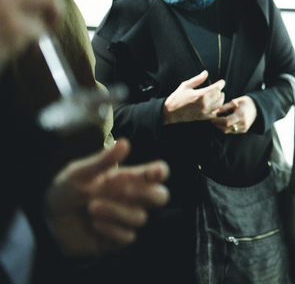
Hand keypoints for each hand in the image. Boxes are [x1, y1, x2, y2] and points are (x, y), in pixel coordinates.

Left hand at [45, 138, 169, 256]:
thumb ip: (102, 161)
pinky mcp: (115, 240)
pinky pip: (127, 237)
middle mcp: (130, 199)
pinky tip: (94, 225)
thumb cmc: (64, 192)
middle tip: (126, 190)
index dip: (161, 172)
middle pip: (160, 197)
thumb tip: (125, 142)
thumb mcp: (78, 173)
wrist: (46, 222)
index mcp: (126, 179)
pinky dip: (111, 230)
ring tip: (92, 208)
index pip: (155, 174)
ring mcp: (124, 219)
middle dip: (149, 194)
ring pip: (140, 218)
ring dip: (117, 212)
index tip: (155, 172)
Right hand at [162, 70, 224, 124]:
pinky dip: (217, 110)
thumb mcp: (185, 85)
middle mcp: (204, 103)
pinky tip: (215, 106)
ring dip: (220, 100)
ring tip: (219, 96)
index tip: (222, 82)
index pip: (217, 88)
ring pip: (219, 105)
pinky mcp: (203, 118)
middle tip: (219, 88)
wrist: (169, 112)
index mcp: (200, 94)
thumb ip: (197, 79)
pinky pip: (215, 114)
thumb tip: (206, 73)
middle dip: (220, 91)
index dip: (221, 84)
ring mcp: (204, 112)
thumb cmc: (176, 98)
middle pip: (219, 96)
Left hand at [210, 95, 257, 134]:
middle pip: (226, 128)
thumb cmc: (244, 103)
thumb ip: (224, 107)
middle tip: (212, 121)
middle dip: (217, 125)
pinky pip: (232, 131)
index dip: (217, 121)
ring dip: (220, 128)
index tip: (211, 119)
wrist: (256, 107)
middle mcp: (243, 123)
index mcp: (241, 114)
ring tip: (217, 122)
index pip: (226, 121)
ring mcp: (244, 128)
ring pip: (228, 131)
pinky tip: (223, 124)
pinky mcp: (243, 130)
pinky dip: (226, 128)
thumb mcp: (234, 102)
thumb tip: (213, 112)